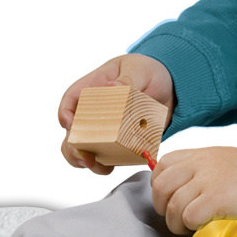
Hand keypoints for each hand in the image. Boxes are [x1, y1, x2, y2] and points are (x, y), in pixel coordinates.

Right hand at [58, 54, 175, 172]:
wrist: (170, 87)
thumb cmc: (147, 70)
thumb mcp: (139, 69)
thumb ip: (127, 79)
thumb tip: (112, 88)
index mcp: (92, 88)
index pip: (70, 101)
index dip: (65, 115)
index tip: (70, 126)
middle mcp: (93, 111)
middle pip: (72, 131)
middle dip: (73, 147)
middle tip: (85, 155)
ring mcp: (104, 129)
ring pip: (83, 149)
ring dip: (85, 161)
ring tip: (96, 166)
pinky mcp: (118, 143)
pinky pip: (105, 158)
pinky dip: (105, 165)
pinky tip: (111, 166)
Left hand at [151, 146, 236, 235]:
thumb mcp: (220, 159)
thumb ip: (198, 168)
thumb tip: (178, 186)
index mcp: (198, 154)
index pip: (162, 166)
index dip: (160, 186)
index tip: (169, 198)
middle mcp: (199, 165)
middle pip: (161, 187)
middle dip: (162, 207)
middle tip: (176, 217)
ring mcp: (206, 182)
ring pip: (172, 206)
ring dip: (177, 223)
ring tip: (190, 226)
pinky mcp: (215, 200)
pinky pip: (188, 217)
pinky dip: (191, 226)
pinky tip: (203, 226)